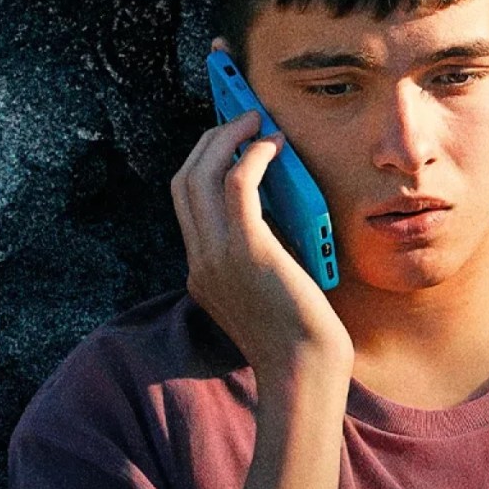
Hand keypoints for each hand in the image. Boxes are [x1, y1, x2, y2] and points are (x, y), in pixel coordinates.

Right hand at [170, 110, 353, 387]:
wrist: (303, 369)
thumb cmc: (300, 331)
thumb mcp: (268, 284)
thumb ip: (259, 247)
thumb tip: (274, 197)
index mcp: (200, 271)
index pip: (185, 200)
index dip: (200, 160)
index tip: (220, 137)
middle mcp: (198, 261)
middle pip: (184, 179)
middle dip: (210, 141)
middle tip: (242, 119)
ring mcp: (215, 257)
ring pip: (201, 174)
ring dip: (228, 138)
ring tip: (256, 121)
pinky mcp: (245, 252)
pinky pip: (237, 185)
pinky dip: (252, 156)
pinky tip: (273, 146)